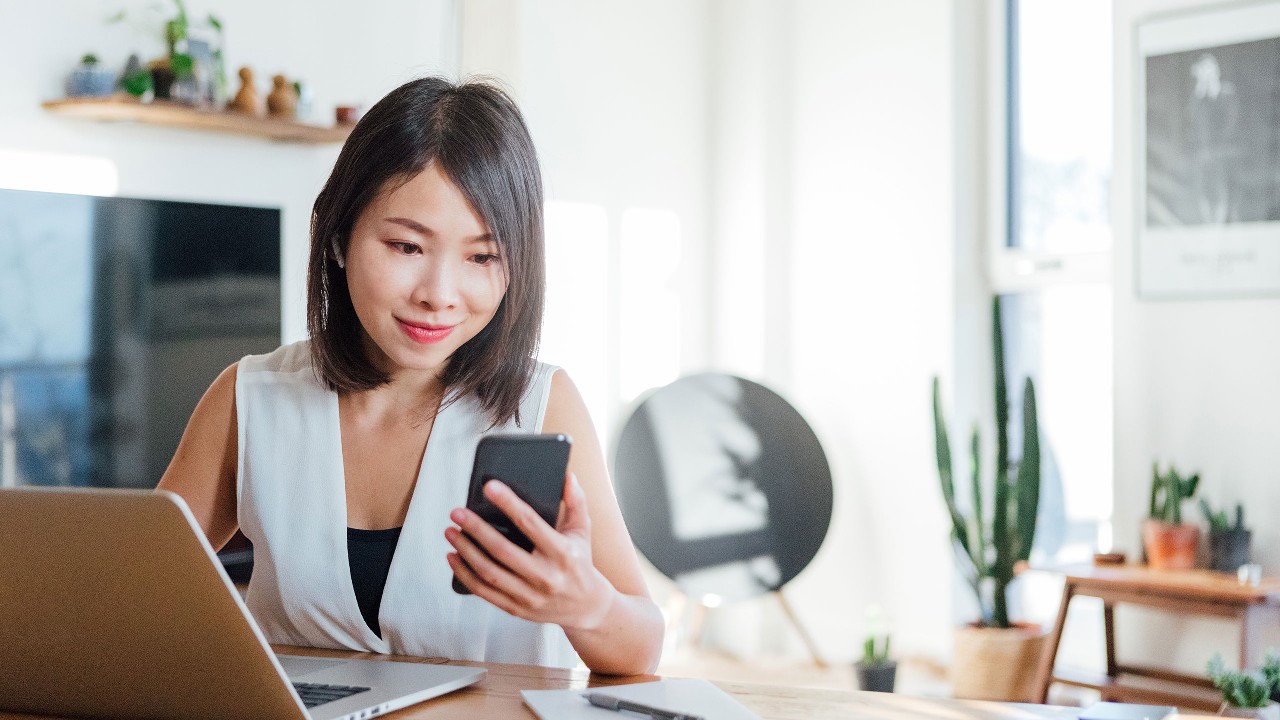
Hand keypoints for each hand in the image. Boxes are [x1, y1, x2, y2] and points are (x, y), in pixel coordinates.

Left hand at [445, 473, 615, 630]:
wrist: (587, 607)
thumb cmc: (581, 562)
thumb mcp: (582, 531)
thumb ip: (576, 502)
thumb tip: (566, 475)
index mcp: (562, 553)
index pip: (530, 523)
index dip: (508, 503)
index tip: (489, 487)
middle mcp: (545, 576)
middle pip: (503, 550)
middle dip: (476, 529)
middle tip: (457, 512)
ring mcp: (530, 595)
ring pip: (489, 572)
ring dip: (466, 551)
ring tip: (450, 532)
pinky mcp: (517, 608)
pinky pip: (484, 591)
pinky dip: (464, 574)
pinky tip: (453, 557)